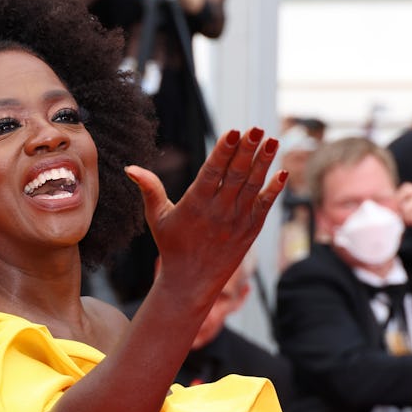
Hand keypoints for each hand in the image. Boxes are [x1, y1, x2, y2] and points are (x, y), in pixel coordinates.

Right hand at [125, 127, 285, 304]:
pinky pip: (264, 206)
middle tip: (257, 128)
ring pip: (252, 186)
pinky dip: (273, 190)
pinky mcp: (249, 230)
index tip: (233, 131)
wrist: (191, 282)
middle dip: (247, 150)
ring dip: (264, 163)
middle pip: (236, 175)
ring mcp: (236, 221)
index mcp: (195, 204)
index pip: (212, 171)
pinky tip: (281, 172)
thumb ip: (149, 190)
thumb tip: (130, 168)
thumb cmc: (172, 247)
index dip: (224, 151)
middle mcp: (218, 211)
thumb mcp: (157, 218)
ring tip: (272, 140)